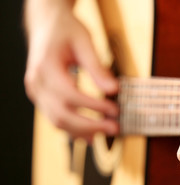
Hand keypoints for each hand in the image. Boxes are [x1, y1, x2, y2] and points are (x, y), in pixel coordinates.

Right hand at [24, 0, 118, 141]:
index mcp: (45, 66)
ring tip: (106, 132)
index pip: (70, 94)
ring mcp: (36, 92)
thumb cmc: (65, 30)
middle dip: (90, 125)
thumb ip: (97, 67)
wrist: (46, 25)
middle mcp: (36, 83)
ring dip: (83, 131)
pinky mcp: (40, 97)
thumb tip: (114, 89)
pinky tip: (91, 134)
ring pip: (57, 121)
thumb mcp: (84, 42)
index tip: (115, 110)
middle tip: (114, 128)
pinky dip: (73, 128)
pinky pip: (55, 118)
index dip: (93, 106)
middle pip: (61, 115)